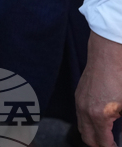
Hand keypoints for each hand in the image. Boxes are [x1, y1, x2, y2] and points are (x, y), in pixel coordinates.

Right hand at [76, 32, 121, 146]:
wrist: (107, 57)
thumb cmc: (120, 79)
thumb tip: (120, 130)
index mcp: (99, 116)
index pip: (102, 142)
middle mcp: (84, 111)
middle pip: (87, 138)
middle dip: (98, 144)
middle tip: (110, 144)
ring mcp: (79, 102)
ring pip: (81, 126)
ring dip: (92, 134)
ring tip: (105, 135)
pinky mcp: (78, 94)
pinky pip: (79, 115)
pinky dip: (88, 122)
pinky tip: (99, 119)